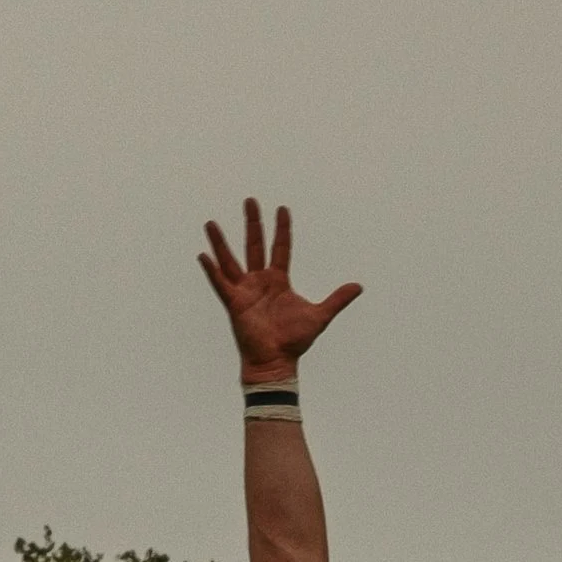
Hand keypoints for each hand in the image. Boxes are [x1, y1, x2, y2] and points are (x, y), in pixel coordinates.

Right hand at [199, 198, 362, 381]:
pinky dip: (211, 272)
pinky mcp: (235, 304)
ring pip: (231, 261)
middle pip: (255, 245)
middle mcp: (260, 281)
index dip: (282, 229)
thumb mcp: (319, 316)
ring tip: (211, 223)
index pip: (281, 248)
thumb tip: (358, 287)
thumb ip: (337, 300)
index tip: (282, 208)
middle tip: (250, 200)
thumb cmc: (294, 341)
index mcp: (278, 281)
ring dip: (221, 243)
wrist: (277, 362)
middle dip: (253, 223)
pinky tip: (203, 256)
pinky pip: (221, 284)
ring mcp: (245, 291)